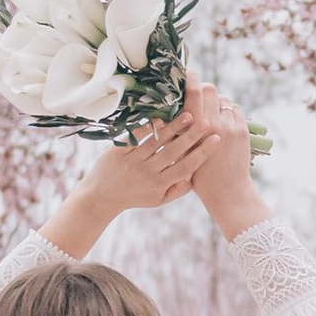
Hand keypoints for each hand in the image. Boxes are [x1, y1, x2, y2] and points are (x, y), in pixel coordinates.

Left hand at [40, 106, 212, 257]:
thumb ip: (176, 190)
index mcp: (159, 184)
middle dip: (192, 136)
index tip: (216, 140)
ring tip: (189, 114)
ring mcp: (133, 160)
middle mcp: (147, 172)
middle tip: (208, 122)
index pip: (186, 167)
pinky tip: (160, 116)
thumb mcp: (157, 200)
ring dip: (174, 127)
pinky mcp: (118, 151)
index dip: (202, 153)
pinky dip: (148, 126)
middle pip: (174, 151)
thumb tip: (195, 177)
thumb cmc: (133, 197)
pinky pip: (136, 136)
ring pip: (157, 141)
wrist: (99, 197)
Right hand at [182, 82, 267, 238]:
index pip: (194, 92)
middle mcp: (212, 124)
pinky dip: (228, 111)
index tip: (186, 74)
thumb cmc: (199, 177)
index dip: (190, 79)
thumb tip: (166, 112)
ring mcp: (230, 126)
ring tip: (210, 112)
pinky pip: (234, 109)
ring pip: (223, 99)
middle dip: (203, 89)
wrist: (227, 191)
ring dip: (216, 102)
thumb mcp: (181, 154)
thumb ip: (175, 132)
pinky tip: (222, 120)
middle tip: (198, 94)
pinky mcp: (242, 130)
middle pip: (210, 89)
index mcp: (194, 129)